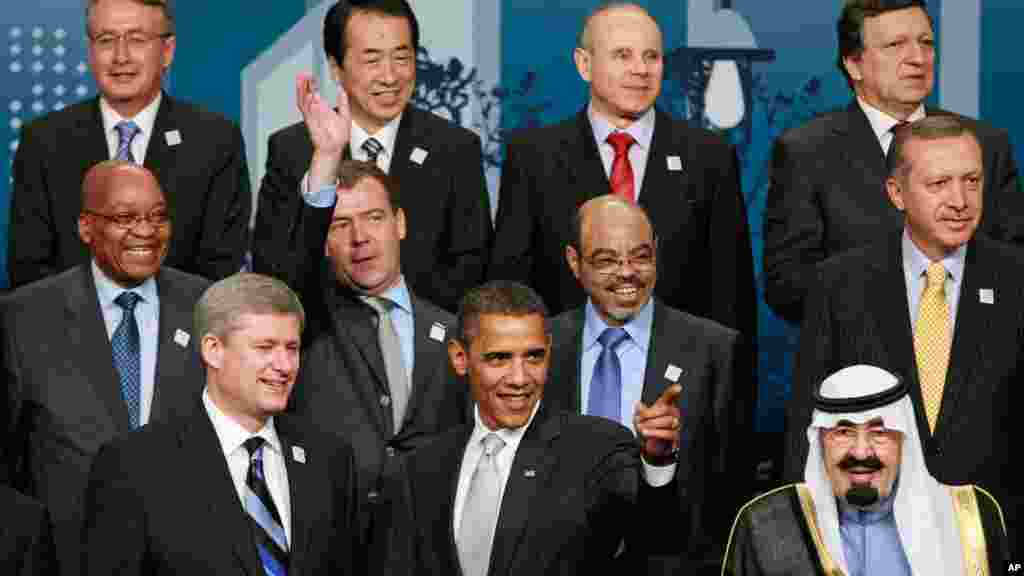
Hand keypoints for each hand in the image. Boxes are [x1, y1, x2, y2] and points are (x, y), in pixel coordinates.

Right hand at [296, 73, 349, 188]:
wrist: (335, 148)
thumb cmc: (338, 134)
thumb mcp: (344, 115)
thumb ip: (342, 102)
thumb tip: (341, 89)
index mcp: (320, 108)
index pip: (313, 93)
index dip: (311, 84)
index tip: (311, 74)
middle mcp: (314, 112)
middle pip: (306, 95)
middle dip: (305, 85)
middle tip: (306, 75)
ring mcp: (311, 117)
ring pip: (304, 102)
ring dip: (304, 92)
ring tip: (305, 81)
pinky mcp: (311, 124)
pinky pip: (308, 113)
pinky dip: (307, 105)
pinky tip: (310, 97)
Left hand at [633, 384, 681, 464]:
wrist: (647, 445)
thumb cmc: (646, 428)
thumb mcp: (639, 417)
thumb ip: (640, 410)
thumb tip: (639, 404)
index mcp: (664, 406)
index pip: (670, 397)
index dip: (674, 392)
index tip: (678, 388)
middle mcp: (672, 414)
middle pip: (667, 410)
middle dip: (650, 414)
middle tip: (640, 420)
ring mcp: (675, 426)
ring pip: (669, 421)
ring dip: (652, 425)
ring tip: (642, 428)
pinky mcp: (675, 437)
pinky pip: (668, 434)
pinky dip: (656, 433)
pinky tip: (647, 433)